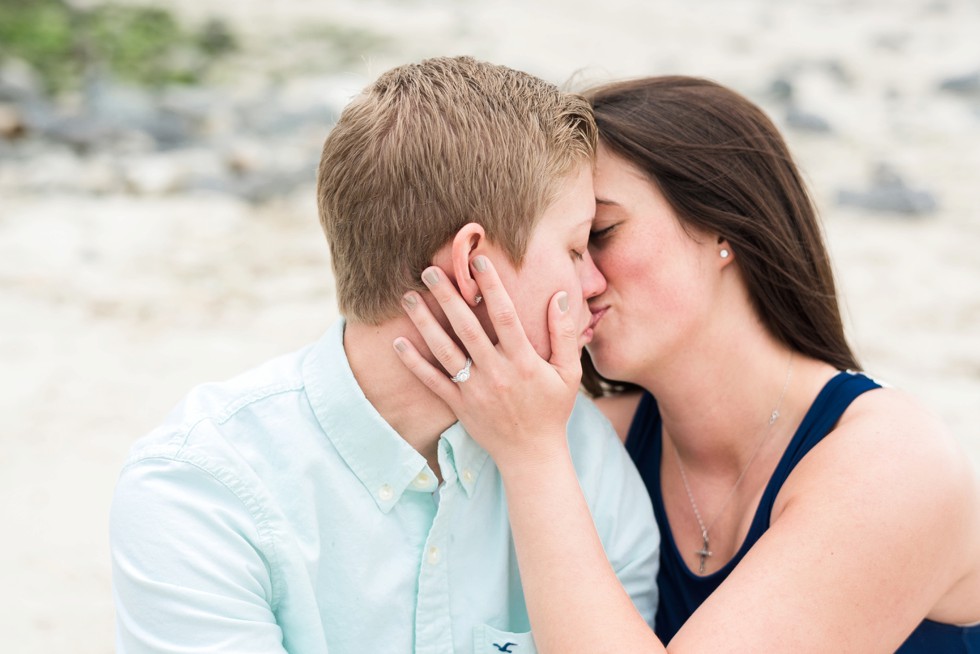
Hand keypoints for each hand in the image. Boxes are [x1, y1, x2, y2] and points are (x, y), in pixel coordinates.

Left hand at [393, 255, 581, 467]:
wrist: (532, 456)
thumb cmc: (552, 411)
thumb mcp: (568, 373)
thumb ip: (564, 334)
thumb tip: (560, 296)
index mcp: (523, 361)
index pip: (505, 316)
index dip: (491, 286)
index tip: (478, 261)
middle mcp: (496, 373)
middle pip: (467, 328)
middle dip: (447, 297)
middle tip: (429, 270)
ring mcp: (474, 390)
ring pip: (444, 351)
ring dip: (424, 323)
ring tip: (407, 297)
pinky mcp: (459, 406)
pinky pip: (433, 381)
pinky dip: (414, 363)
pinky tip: (398, 342)